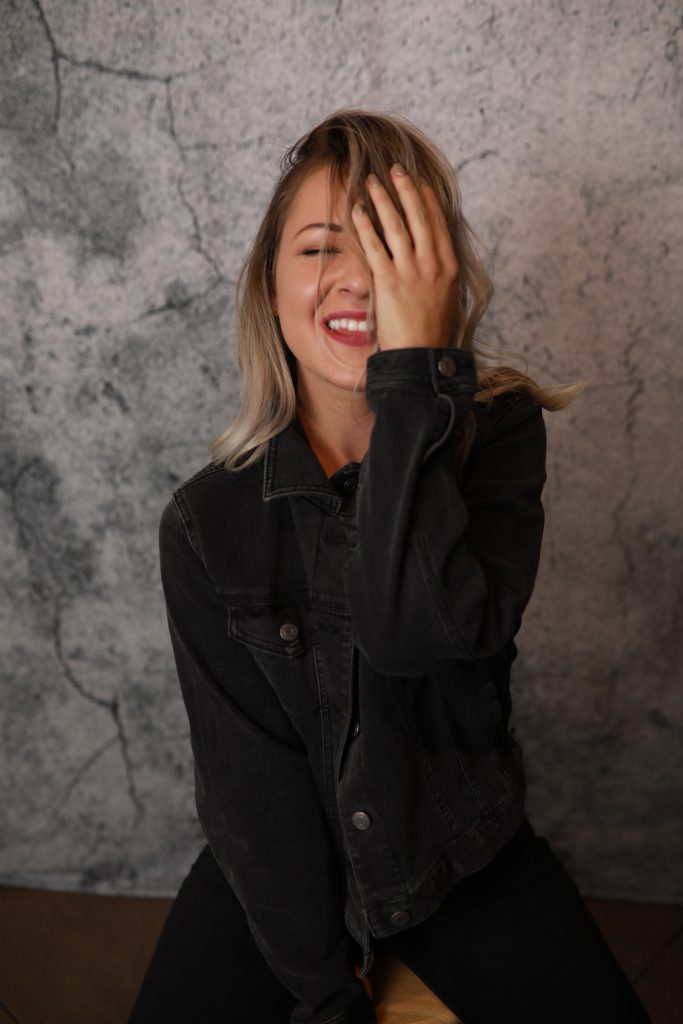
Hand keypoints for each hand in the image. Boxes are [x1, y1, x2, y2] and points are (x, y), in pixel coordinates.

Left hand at [352, 164, 458, 349]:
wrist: (422, 359)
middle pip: (418, 217)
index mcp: (449, 268)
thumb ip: (442, 281)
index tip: (419, 184)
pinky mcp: (388, 282)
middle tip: (395, 169)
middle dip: (405, 189)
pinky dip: (364, 225)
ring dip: (382, 199)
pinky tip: (356, 210)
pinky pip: (374, 246)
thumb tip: (437, 271)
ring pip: (396, 225)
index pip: (439, 224)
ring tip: (371, 181)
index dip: (427, 201)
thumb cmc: (434, 338)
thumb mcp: (449, 303)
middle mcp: (432, 264)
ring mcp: (410, 271)